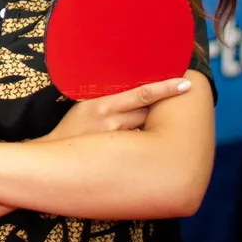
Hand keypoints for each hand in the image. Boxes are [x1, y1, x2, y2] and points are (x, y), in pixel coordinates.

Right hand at [43, 77, 192, 142]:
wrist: (55, 157)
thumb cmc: (73, 129)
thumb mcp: (85, 106)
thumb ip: (109, 99)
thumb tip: (136, 91)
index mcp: (101, 104)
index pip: (142, 94)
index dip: (165, 88)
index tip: (186, 84)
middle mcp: (111, 121)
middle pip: (148, 111)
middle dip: (159, 108)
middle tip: (172, 103)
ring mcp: (116, 139)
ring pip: (146, 128)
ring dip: (151, 126)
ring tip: (147, 125)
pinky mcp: (118, 154)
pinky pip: (140, 144)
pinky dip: (144, 141)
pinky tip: (141, 145)